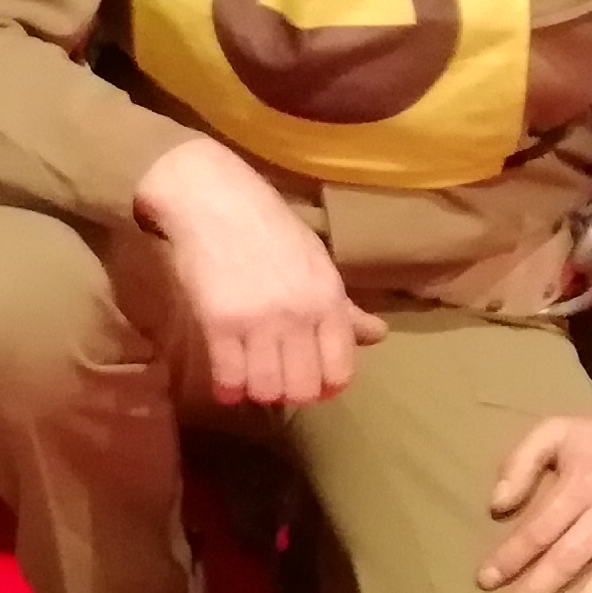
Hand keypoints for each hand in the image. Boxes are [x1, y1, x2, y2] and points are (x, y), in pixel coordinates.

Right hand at [135, 137, 383, 406]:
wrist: (213, 199)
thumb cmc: (268, 227)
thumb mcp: (315, 262)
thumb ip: (343, 308)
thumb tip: (378, 335)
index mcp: (328, 298)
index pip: (340, 370)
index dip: (326, 386)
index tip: (311, 382)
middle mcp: (298, 315)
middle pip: (302, 389)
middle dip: (290, 393)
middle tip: (276, 379)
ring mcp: (258, 321)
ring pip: (266, 390)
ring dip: (258, 392)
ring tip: (250, 378)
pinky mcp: (218, 324)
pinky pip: (228, 379)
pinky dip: (228, 390)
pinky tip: (226, 382)